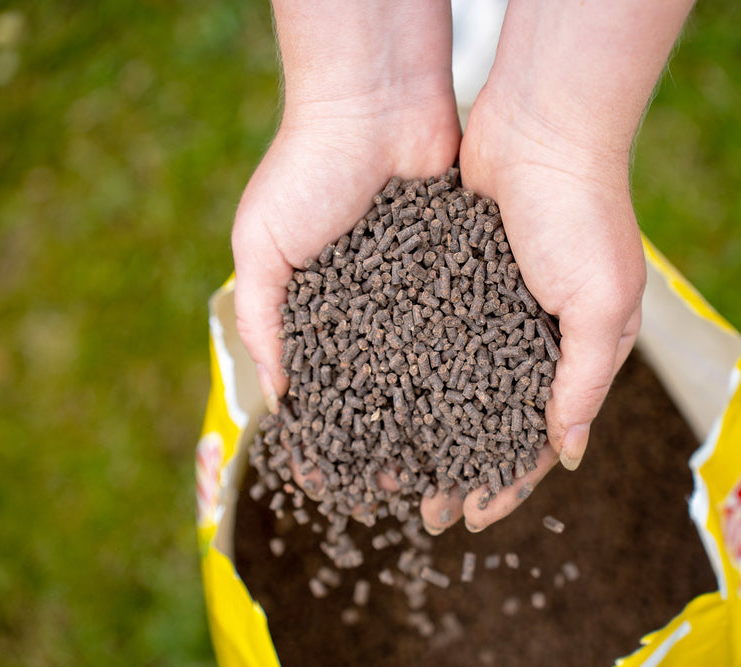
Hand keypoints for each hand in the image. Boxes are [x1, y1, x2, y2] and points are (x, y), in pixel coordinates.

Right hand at [232, 1, 460, 501]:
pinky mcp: (458, 273)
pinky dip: (470, 371)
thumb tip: (275, 396)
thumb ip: (260, 318)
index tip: (328, 480)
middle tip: (399, 487)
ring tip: (445, 466)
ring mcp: (416, 294)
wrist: (377, 104)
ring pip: (427, 372)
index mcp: (319, 308)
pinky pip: (465, 331)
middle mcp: (370, 309)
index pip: (318, 388)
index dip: (322, 432)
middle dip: (386, 440)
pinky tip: (481, 411)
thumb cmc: (305, 169)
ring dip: (434, 420)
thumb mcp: (260, 244)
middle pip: (379, 392)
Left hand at [419, 84, 645, 533]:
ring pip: (452, 387)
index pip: (542, 437)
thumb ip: (584, 379)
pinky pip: (428, 339)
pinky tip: (378, 401)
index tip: (473, 517)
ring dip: (425, 429)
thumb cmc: (582, 215)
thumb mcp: (601, 303)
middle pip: (490, 422)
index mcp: (577, 350)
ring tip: (390, 468)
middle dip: (459, 468)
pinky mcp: (455, 279)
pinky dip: (408, 373)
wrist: (540, 128)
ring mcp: (492, 310)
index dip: (510, 480)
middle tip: (422, 511)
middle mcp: (533, 337)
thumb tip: (571, 454)